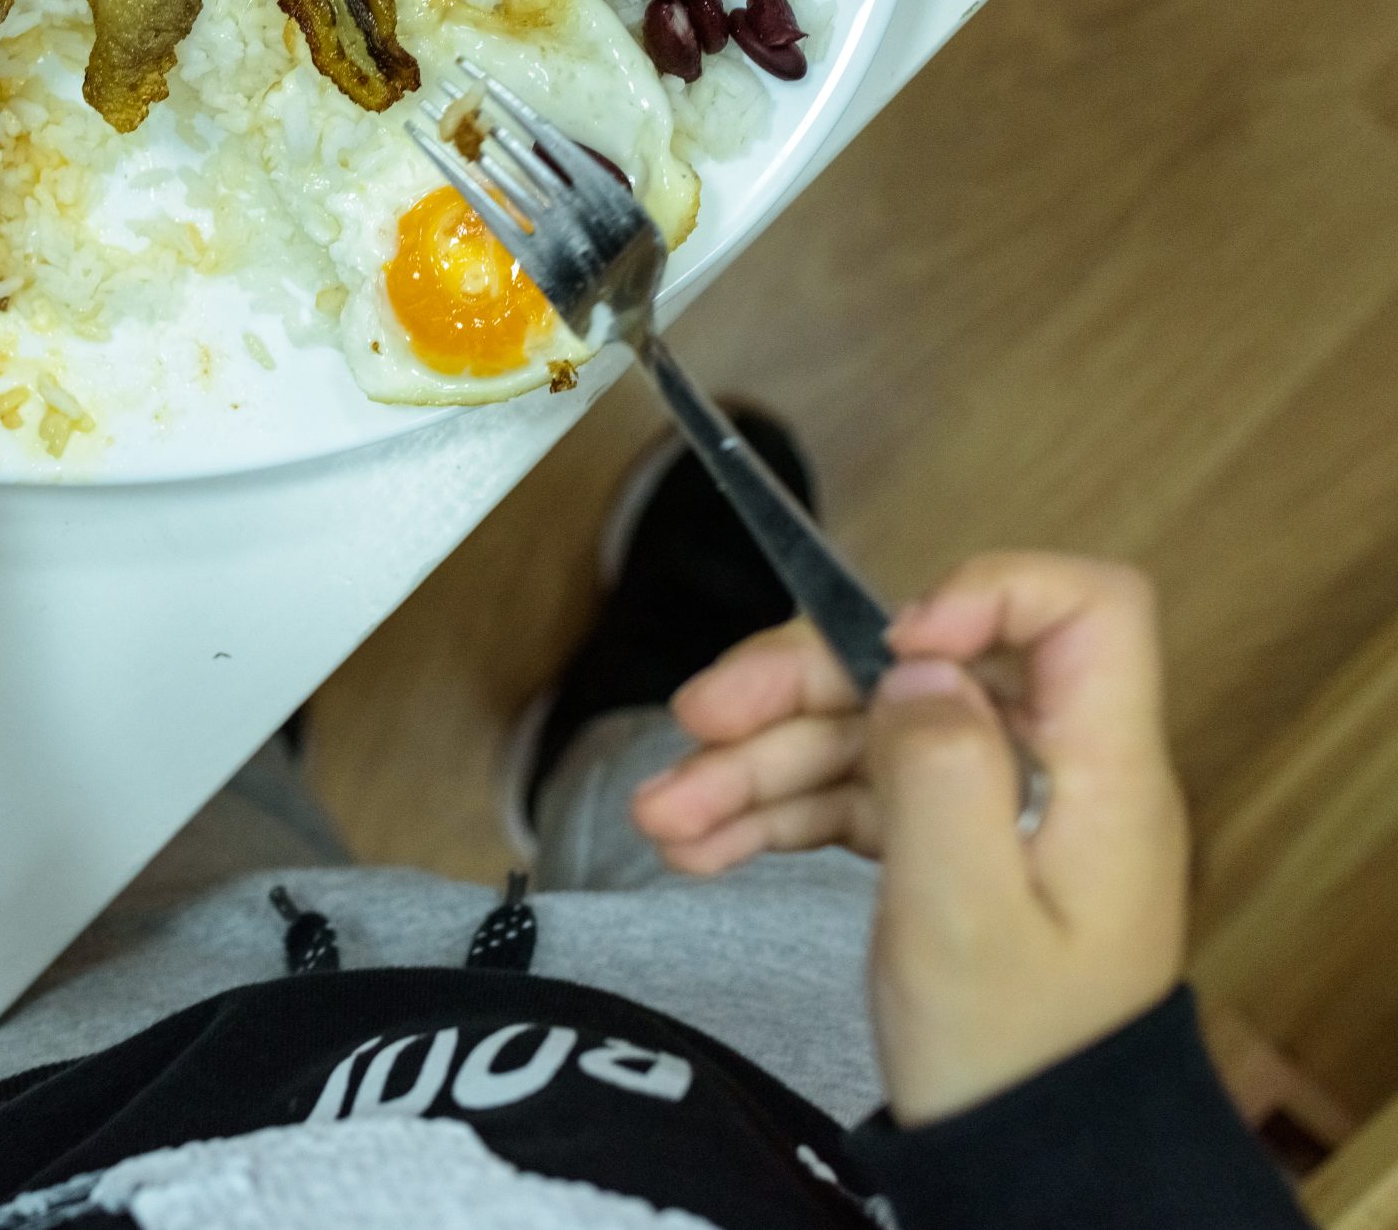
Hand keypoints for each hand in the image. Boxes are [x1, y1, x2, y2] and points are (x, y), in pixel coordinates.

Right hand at [630, 553, 1190, 1124]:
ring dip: (753, 763)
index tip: (888, 644)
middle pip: (920, 667)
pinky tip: (696, 845)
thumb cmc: (1012, 1056)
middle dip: (798, 686)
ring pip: (860, 733)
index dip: (986, 594)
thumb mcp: (966, 915)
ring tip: (662, 815)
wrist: (1023, 1165)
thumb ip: (943, 773)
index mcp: (1097, 774)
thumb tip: (915, 666)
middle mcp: (1046, 772)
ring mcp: (988, 808)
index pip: (1084, 612)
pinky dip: (767, 812)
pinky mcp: (937, 846)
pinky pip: (844, 796)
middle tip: (696, 719)